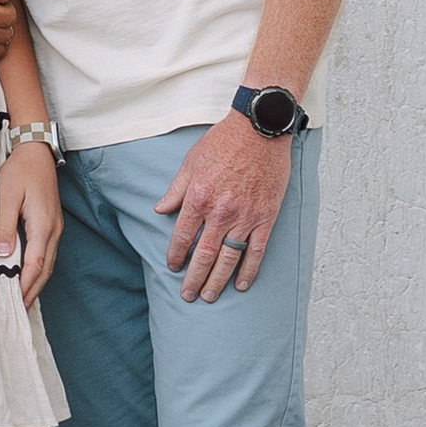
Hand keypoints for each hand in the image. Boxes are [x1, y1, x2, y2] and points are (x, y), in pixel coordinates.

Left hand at [0, 143, 61, 305]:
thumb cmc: (20, 170)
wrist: (36, 150)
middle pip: (46, 270)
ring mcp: (55, 227)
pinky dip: (40, 269)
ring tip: (23, 300)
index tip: (14, 303)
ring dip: (37, 283)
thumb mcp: (5, 196)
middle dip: (33, 291)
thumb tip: (4, 254)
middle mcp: (54, 230)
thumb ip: (4, 225)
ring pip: (49, 263)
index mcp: (43, 224)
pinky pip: (48, 253)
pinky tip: (30, 275)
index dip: (25, 286)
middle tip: (19, 311)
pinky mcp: (52, 223)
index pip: (35, 265)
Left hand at [155, 115, 291, 301]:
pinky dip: (248, 270)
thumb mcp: (191, 162)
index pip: (182, 237)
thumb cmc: (224, 142)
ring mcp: (245, 216)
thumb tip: (160, 210)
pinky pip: (256, 250)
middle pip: (204, 255)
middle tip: (187, 296)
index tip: (172, 267)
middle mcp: (220, 211)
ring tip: (209, 297)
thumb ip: (176, 190)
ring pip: (228, 258)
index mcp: (198, 198)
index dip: (175, 255)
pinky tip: (241, 284)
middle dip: (194, 279)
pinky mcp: (265, 217)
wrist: (259, 129)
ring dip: (217, 281)